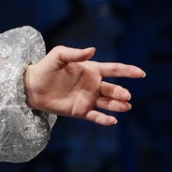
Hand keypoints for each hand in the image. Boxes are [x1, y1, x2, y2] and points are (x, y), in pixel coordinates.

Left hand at [23, 45, 145, 125]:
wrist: (30, 86)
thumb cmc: (45, 68)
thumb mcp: (58, 56)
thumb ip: (75, 53)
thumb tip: (93, 50)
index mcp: (90, 70)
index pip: (113, 70)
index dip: (128, 71)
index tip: (141, 73)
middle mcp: (93, 85)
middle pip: (113, 89)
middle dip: (121, 93)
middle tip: (125, 95)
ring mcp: (88, 99)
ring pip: (109, 103)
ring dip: (118, 105)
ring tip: (124, 106)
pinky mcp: (80, 111)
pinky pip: (96, 116)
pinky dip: (105, 119)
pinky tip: (112, 120)